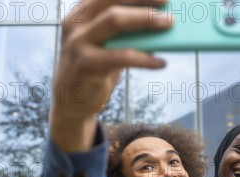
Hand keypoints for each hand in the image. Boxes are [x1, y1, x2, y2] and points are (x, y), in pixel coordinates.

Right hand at [50, 0, 172, 151]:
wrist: (70, 102)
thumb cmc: (95, 69)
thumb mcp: (106, 46)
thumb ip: (125, 33)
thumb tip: (159, 22)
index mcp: (81, 13)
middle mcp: (76, 23)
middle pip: (113, 3)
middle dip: (143, 1)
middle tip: (169, 6)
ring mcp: (79, 43)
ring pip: (114, 21)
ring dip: (145, 20)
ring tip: (169, 25)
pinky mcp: (87, 64)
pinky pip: (122, 56)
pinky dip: (145, 58)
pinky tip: (161, 62)